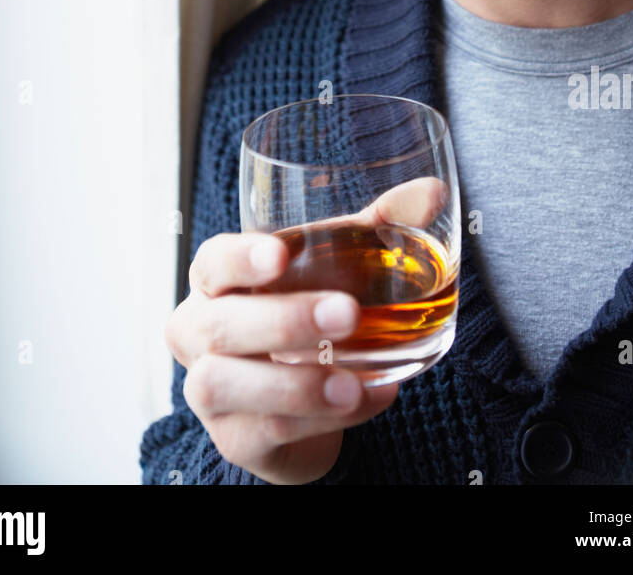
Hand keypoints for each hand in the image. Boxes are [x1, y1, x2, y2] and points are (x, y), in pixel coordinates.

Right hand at [164, 179, 446, 484]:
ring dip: (294, 384)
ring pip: (225, 385)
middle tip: (348, 313)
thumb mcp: (339, 264)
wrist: (298, 400)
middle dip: (284, 320)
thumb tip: (433, 193)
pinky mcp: (234, 438)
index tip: (281, 253)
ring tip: (353, 384)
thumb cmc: (307, 309)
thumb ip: (380, 225)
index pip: (212, 261)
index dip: (240, 258)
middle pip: (220, 325)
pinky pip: (266, 430)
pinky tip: (366, 399)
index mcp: (217, 281)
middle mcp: (199, 332)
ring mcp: (208, 391)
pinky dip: (319, 419)